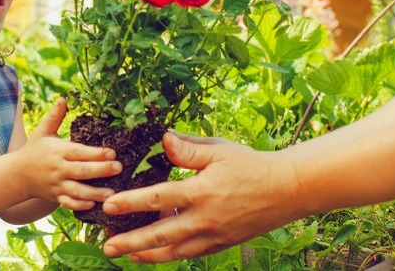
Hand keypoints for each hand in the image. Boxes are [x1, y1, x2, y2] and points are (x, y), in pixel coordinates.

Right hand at [18, 98, 121, 209]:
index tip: (113, 152)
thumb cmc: (35, 150)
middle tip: (119, 168)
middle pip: (82, 171)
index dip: (96, 153)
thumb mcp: (43, 132)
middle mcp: (59, 169)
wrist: (17, 174)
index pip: (79, 152)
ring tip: (112, 194)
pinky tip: (94, 204)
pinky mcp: (56, 197)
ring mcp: (57, 185)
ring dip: (95, 193)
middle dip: (101, 170)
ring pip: (77, 191)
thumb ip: (55, 116)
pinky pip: (69, 203)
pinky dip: (80, 205)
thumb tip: (63, 98)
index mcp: (58, 151)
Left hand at [101, 132, 302, 262]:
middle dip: (131, 242)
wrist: (286, 190)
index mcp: (201, 192)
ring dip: (147, 255)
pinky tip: (156, 254)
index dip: (131, 203)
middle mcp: (204, 219)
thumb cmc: (251, 165)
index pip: (158, 198)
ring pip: (174, 251)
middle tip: (107, 246)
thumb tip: (163, 140)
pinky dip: (170, 255)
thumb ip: (188, 150)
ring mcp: (213, 235)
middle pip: (160, 234)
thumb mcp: (219, 150)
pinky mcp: (221, 244)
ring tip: (126, 255)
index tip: (109, 205)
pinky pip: (190, 254)